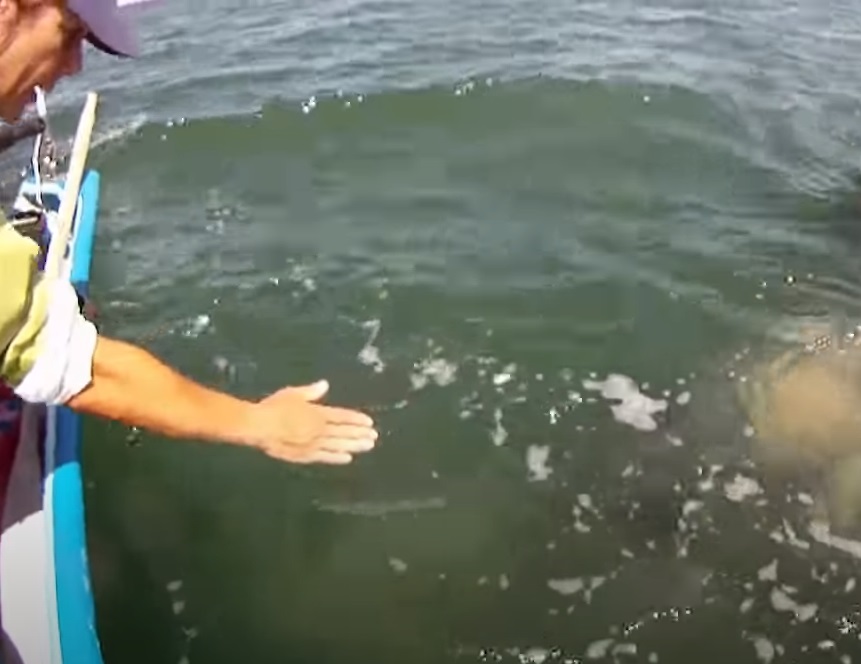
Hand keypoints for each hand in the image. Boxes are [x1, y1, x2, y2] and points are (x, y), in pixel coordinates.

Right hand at [242, 380, 378, 464]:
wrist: (258, 427)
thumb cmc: (273, 408)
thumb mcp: (293, 394)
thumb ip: (311, 392)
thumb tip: (325, 384)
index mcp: (317, 413)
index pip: (342, 416)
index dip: (356, 420)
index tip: (369, 422)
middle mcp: (319, 429)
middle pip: (343, 432)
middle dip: (360, 434)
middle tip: (374, 437)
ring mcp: (313, 444)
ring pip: (338, 445)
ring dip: (354, 445)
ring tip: (368, 446)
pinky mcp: (304, 455)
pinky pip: (324, 457)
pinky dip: (337, 457)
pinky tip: (348, 458)